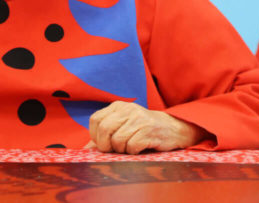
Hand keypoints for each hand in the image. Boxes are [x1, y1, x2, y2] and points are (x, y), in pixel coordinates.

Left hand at [86, 101, 208, 153]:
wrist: (173, 129)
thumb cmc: (144, 130)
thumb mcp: (123, 126)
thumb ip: (105, 136)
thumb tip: (85, 150)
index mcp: (118, 106)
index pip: (95, 120)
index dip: (95, 136)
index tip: (104, 144)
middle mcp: (128, 109)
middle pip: (104, 129)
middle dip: (106, 146)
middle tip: (115, 151)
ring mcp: (139, 118)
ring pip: (117, 140)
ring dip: (122, 151)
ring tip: (131, 148)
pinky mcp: (149, 130)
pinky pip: (132, 146)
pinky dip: (134, 153)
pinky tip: (141, 149)